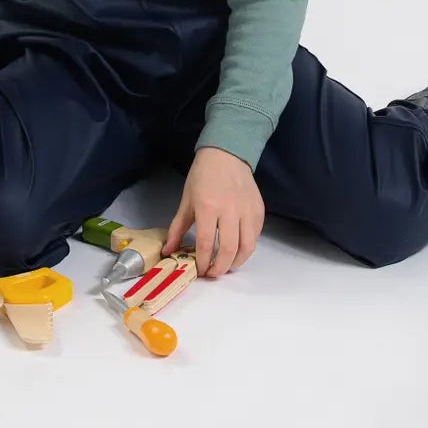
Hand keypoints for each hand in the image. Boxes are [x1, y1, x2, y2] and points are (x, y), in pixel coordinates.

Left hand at [164, 146, 263, 276]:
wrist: (226, 154)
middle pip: (229, 250)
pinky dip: (247, 247)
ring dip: (237, 262)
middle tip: (213, 273)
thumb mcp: (186, 200)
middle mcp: (230, 210)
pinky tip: (238, 249)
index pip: (207, 243)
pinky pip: (256, 236)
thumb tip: (168, 251)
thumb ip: (178, 228)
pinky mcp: (259, 210)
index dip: (203, 262)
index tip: (200, 271)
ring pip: (247, 247)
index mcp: (208, 207)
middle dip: (220, 268)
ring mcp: (247, 210)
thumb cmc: (202, 176)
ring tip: (227, 266)